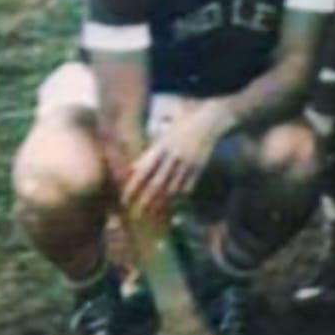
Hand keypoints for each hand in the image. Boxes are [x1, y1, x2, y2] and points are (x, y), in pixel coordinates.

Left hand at [122, 99, 234, 218]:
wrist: (210, 121)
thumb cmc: (182, 128)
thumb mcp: (163, 138)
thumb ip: (148, 155)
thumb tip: (132, 170)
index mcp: (161, 148)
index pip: (143, 171)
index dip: (132, 187)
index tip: (124, 200)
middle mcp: (174, 156)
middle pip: (157, 183)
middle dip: (146, 200)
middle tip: (137, 214)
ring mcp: (188, 162)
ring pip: (173, 188)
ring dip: (162, 201)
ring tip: (153, 213)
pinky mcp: (200, 167)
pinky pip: (188, 186)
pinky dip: (180, 195)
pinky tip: (173, 202)